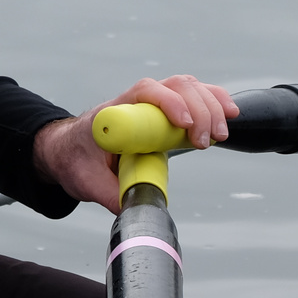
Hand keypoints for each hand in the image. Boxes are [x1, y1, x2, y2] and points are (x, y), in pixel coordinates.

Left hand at [31, 74, 238, 213]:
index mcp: (114, 113)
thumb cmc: (76, 161)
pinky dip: (212, 100)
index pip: (144, 92)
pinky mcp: (163, 111)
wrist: (68, 150)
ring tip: (222, 133)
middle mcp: (135, 101)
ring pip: (186, 86)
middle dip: (198, 109)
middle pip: (174, 86)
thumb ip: (113, 195)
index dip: (168, 103)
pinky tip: (229, 112)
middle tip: (207, 141)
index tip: (184, 125)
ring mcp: (150, 104)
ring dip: (210, 104)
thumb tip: (139, 211)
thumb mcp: (87, 182)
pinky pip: (192, 95)